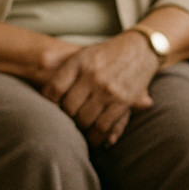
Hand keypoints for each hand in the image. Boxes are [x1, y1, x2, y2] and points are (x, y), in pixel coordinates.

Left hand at [41, 32, 157, 146]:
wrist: (141, 48)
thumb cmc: (108, 54)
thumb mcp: (84, 54)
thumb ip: (66, 72)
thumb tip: (47, 97)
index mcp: (79, 62)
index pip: (54, 89)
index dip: (49, 104)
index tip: (51, 111)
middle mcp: (92, 76)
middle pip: (68, 109)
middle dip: (67, 119)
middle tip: (68, 124)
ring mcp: (107, 89)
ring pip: (85, 121)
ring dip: (81, 130)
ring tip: (80, 132)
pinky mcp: (123, 101)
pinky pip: (104, 126)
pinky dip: (97, 137)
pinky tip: (94, 141)